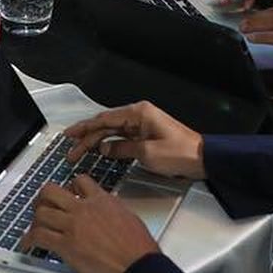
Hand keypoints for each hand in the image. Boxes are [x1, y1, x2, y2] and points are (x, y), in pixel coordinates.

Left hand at [21, 176, 159, 272]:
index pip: (80, 181)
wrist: (138, 267)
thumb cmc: (139, 249)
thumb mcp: (129, 217)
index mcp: (102, 200)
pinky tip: (28, 243)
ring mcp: (73, 226)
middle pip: (51, 191)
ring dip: (35, 219)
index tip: (68, 192)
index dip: (70, 186)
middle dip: (43, 197)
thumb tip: (106, 212)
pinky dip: (29, 239)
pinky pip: (39, 236)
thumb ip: (112, 210)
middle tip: (43, 205)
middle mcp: (84, 209)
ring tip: (35, 225)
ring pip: (41, 212)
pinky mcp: (66, 245)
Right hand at [61, 101, 204, 179]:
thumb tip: (104, 149)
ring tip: (79, 152)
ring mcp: (142, 125)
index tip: (69, 134)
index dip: (84, 128)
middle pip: (106, 124)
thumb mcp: (147, 153)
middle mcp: (138, 115)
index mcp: (138, 113)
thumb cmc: (178, 153)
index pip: (104, 119)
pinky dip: (109, 144)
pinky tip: (99, 150)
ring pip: (112, 131)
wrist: (202, 159)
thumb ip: (122, 149)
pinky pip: (122, 137)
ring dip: (96, 141)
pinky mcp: (146, 135)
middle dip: (87, 137)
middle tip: (71, 150)